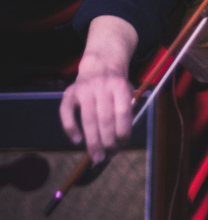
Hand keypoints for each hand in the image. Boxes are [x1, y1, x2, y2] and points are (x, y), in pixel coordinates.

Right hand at [59, 16, 136, 162]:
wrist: (101, 63)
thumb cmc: (116, 85)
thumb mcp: (128, 92)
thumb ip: (126, 112)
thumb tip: (120, 142)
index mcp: (120, 86)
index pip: (122, 113)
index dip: (123, 133)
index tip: (122, 146)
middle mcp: (102, 86)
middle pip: (105, 119)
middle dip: (107, 141)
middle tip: (108, 156)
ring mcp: (84, 88)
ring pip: (88, 118)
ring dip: (92, 141)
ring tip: (96, 156)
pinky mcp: (69, 92)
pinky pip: (66, 112)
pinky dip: (70, 127)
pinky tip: (77, 140)